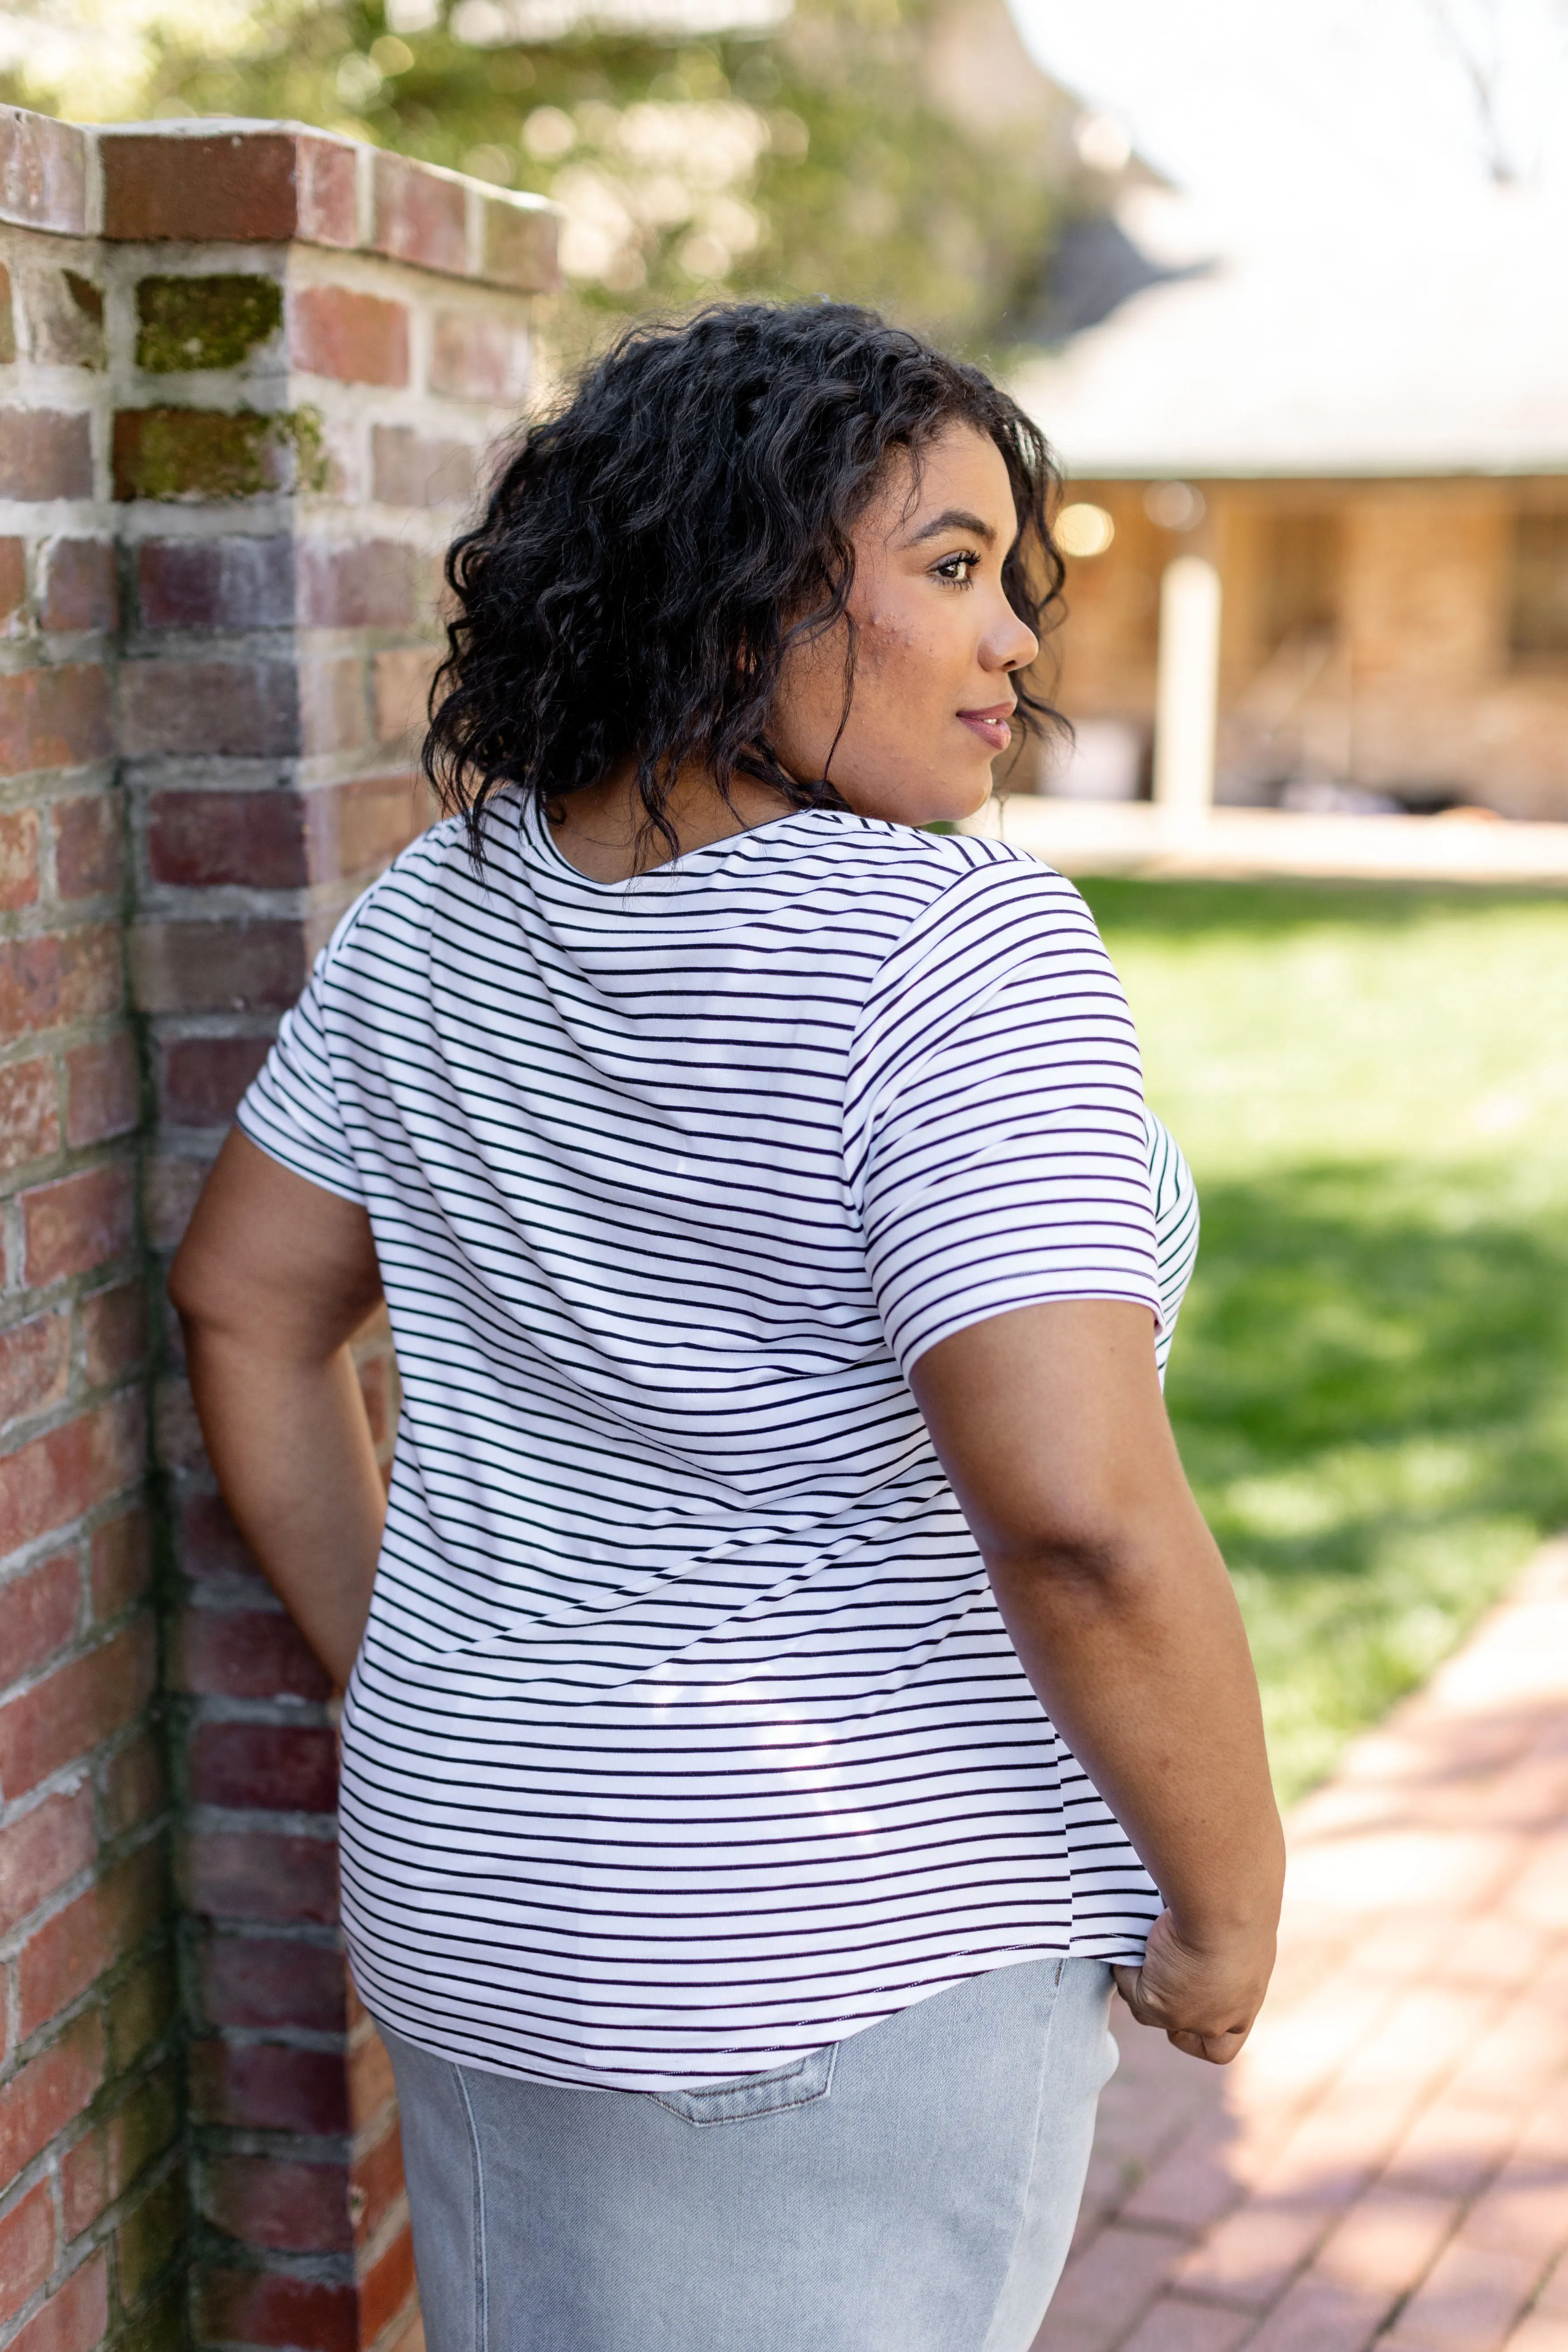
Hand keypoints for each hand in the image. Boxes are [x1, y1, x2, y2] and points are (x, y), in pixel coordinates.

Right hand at [1112, 1908, 1275, 2064]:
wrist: (1222, 1909)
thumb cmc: (1238, 1910)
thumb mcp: (1240, 1941)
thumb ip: (1223, 1960)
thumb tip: (1197, 1952)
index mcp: (1244, 2006)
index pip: (1223, 2043)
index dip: (1202, 2031)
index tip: (1190, 2001)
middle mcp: (1216, 2022)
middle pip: (1180, 2027)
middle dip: (1166, 2003)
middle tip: (1159, 1968)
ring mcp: (1185, 2018)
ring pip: (1149, 2014)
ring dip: (1140, 1986)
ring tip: (1140, 1950)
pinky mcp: (1157, 2004)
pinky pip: (1131, 1990)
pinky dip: (1125, 1971)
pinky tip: (1128, 1948)